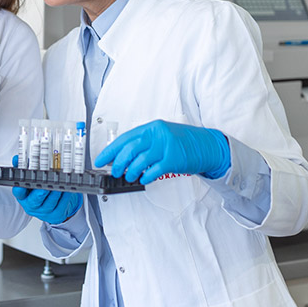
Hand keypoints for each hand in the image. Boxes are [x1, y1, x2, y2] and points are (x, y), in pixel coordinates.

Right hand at [11, 156, 81, 224]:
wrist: (50, 208)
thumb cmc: (38, 191)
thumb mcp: (30, 180)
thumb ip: (23, 168)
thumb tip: (16, 159)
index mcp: (23, 196)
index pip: (19, 193)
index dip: (20, 189)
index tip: (24, 183)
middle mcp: (32, 205)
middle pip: (35, 200)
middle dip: (41, 191)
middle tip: (46, 182)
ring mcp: (44, 212)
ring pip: (50, 202)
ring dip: (56, 191)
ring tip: (60, 182)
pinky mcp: (56, 214)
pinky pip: (61, 204)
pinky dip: (65, 196)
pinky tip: (68, 188)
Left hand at [94, 120, 230, 183]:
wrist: (207, 145)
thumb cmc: (183, 141)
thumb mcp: (162, 135)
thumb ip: (144, 143)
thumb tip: (122, 156)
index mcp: (152, 128)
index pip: (125, 139)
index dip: (110, 150)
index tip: (100, 159)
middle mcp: (157, 135)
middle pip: (129, 149)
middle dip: (118, 163)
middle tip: (114, 171)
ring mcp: (166, 147)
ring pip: (139, 161)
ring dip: (130, 172)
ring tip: (129, 177)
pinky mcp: (174, 160)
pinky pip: (154, 171)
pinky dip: (146, 177)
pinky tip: (144, 179)